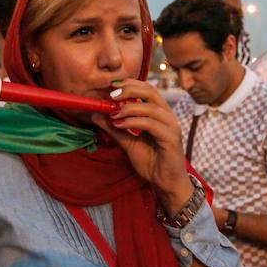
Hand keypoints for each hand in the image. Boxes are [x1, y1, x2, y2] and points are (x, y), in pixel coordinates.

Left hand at [91, 80, 193, 215]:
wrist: (165, 183)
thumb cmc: (151, 161)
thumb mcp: (127, 142)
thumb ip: (114, 128)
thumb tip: (96, 114)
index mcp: (159, 113)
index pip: (146, 89)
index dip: (129, 84)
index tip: (110, 86)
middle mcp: (167, 115)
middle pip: (150, 91)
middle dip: (129, 89)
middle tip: (110, 95)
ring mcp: (171, 126)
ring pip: (150, 107)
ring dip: (128, 108)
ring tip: (112, 114)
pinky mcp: (171, 138)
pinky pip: (151, 124)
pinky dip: (133, 122)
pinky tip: (120, 125)